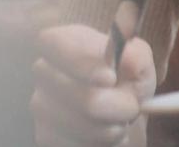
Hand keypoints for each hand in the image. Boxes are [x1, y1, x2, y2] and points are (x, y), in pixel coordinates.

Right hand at [31, 23, 155, 146]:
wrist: (121, 110)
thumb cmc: (127, 78)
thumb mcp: (138, 60)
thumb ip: (135, 56)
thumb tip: (127, 59)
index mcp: (64, 41)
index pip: (55, 43)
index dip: (80, 62)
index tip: (110, 78)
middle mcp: (44, 71)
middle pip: (72, 92)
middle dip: (114, 105)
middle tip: (133, 106)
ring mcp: (40, 105)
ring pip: (79, 124)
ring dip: (111, 128)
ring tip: (121, 119)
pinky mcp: (43, 135)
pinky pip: (75, 144)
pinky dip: (100, 143)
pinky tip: (107, 131)